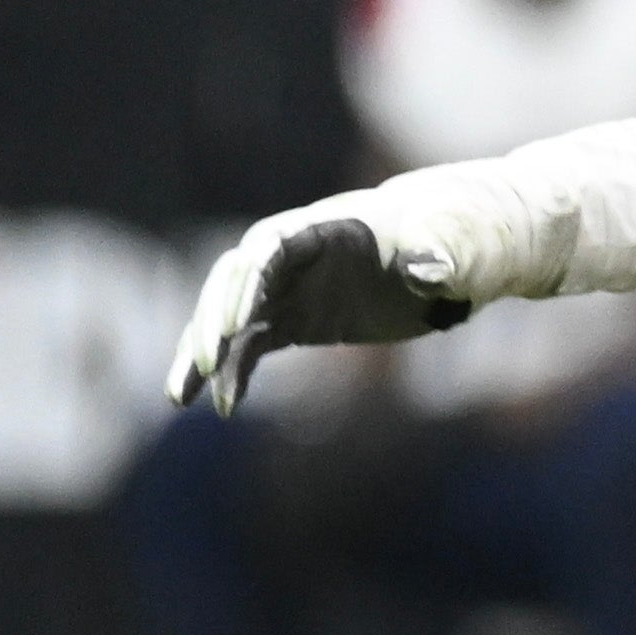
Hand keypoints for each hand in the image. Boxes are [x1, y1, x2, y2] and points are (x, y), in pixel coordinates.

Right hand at [169, 208, 470, 411]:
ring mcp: (292, 288)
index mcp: (326, 228)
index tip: (234, 325)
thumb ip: (438, 252)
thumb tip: (426, 268)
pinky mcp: (298, 320)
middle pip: (234, 283)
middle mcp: (295, 256)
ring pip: (231, 318)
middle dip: (213, 320)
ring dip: (203, 353)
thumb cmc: (457, 234)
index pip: (269, 249)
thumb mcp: (456, 241)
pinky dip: (234, 372)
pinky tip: (224, 405)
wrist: (458, 250)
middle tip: (203, 362)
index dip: (248, 284)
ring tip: (177, 395)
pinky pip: (253, 346)